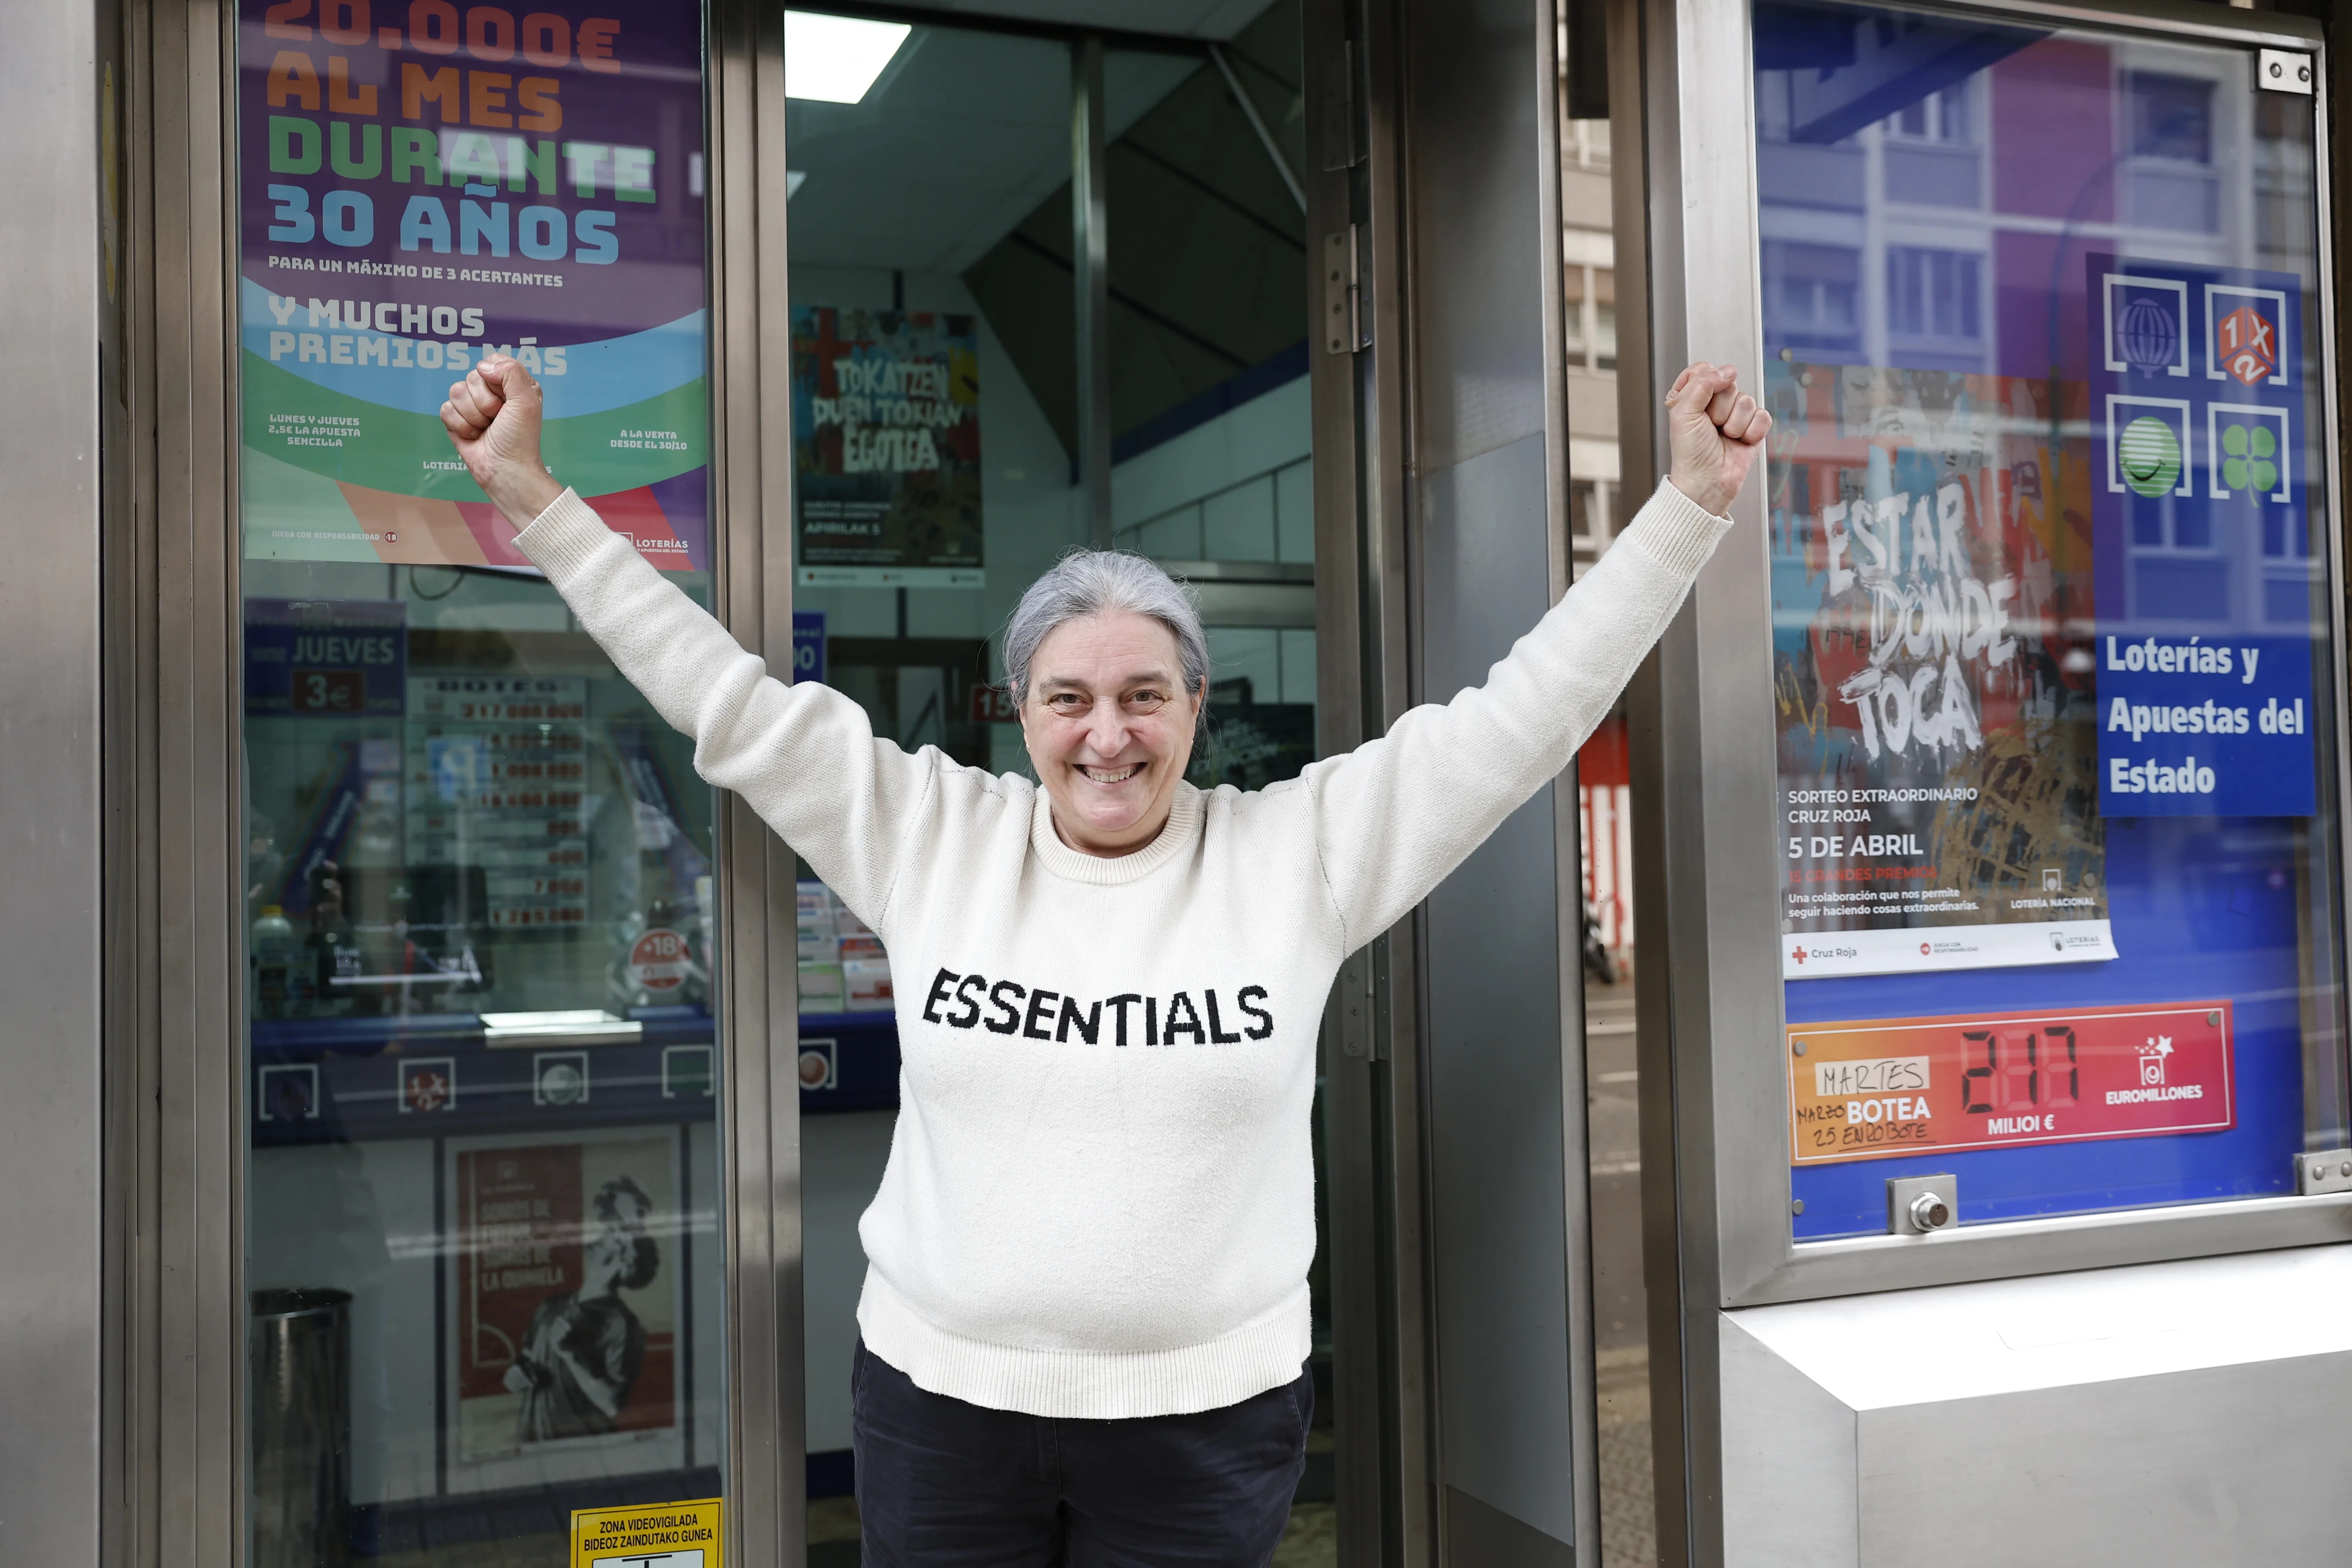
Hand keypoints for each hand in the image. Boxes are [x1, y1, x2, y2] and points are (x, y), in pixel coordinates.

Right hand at [440, 355, 563, 525]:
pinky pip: (445, 409)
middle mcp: (492, 392)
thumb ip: (511, 372)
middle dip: (485, 402)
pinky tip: (473, 436)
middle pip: (472, 377)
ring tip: (486, 429)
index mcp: (512, 384)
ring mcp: (472, 406)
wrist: (504, 469)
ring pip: (456, 391)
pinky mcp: (456, 420)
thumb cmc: (520, 438)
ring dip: (473, 416)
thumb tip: (482, 366)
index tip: (506, 398)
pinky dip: (460, 426)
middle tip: (497, 419)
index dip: (495, 378)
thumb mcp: (527, 401)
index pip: (492, 361)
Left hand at [1664, 361, 1770, 516]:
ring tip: (1724, 436)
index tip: (1698, 404)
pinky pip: (1762, 415)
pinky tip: (1740, 441)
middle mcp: (1714, 403)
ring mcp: (1735, 414)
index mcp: (1692, 396)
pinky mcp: (1754, 427)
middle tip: (1710, 426)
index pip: (1705, 369)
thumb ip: (1701, 383)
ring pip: (1747, 400)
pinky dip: (1751, 431)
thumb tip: (1728, 371)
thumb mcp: (1683, 412)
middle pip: (1729, 384)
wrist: (1707, 482)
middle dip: (1720, 408)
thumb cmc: (1690, 453)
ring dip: (1734, 423)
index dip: (1704, 384)